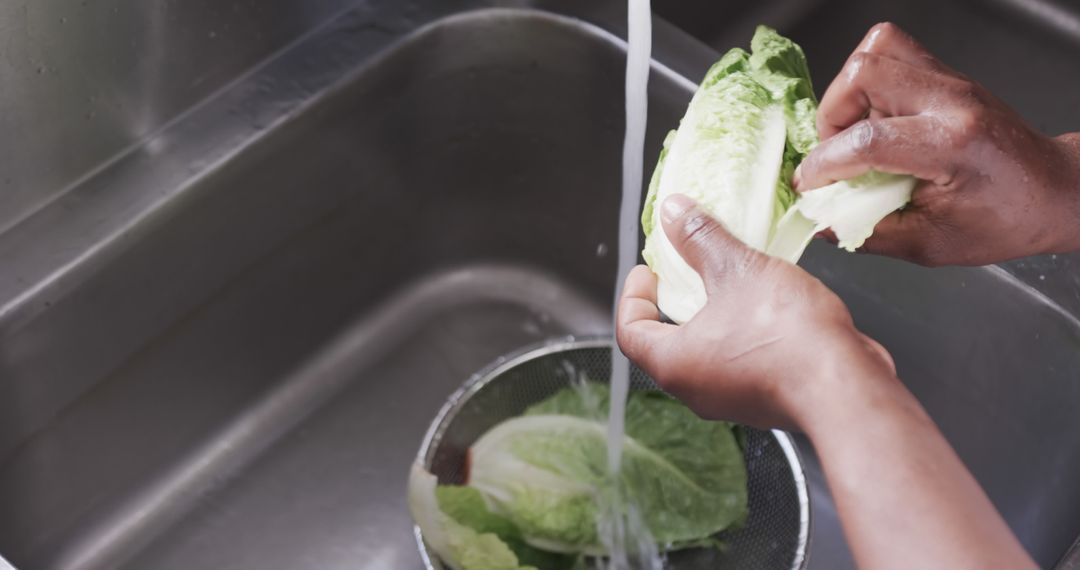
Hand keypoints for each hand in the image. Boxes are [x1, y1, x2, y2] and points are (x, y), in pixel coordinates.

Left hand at [619, 194, 1037, 568]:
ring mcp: (732, 400)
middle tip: (685, 272)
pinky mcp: (766, 399)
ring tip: (732, 280)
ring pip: (708, 353)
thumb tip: (674, 213)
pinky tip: (769, 305)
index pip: (629, 331)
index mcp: (673, 364)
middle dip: (675, 303)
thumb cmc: (787, 338)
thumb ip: (700, 238)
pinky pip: (743, 362)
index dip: (633, 296)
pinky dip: (745, 333)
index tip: (646, 271)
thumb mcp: (737, 269)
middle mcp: (696, 390)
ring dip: (714, 316)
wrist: (845, 387)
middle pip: (666, 342)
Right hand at [795, 22, 1079, 265]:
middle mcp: (953, 101)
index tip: (809, 185)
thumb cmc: (1004, 221)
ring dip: (848, 92)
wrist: (1053, 191)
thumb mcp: (930, 243)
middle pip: (865, 73)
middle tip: (835, 151)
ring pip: (877, 50)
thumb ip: (869, 233)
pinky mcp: (947, 75)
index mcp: (953, 145)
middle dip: (831, 115)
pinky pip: (893, 55)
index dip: (824, 165)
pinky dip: (869, 84)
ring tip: (852, 131)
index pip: (868, 140)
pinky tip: (874, 121)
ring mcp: (952, 81)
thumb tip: (822, 220)